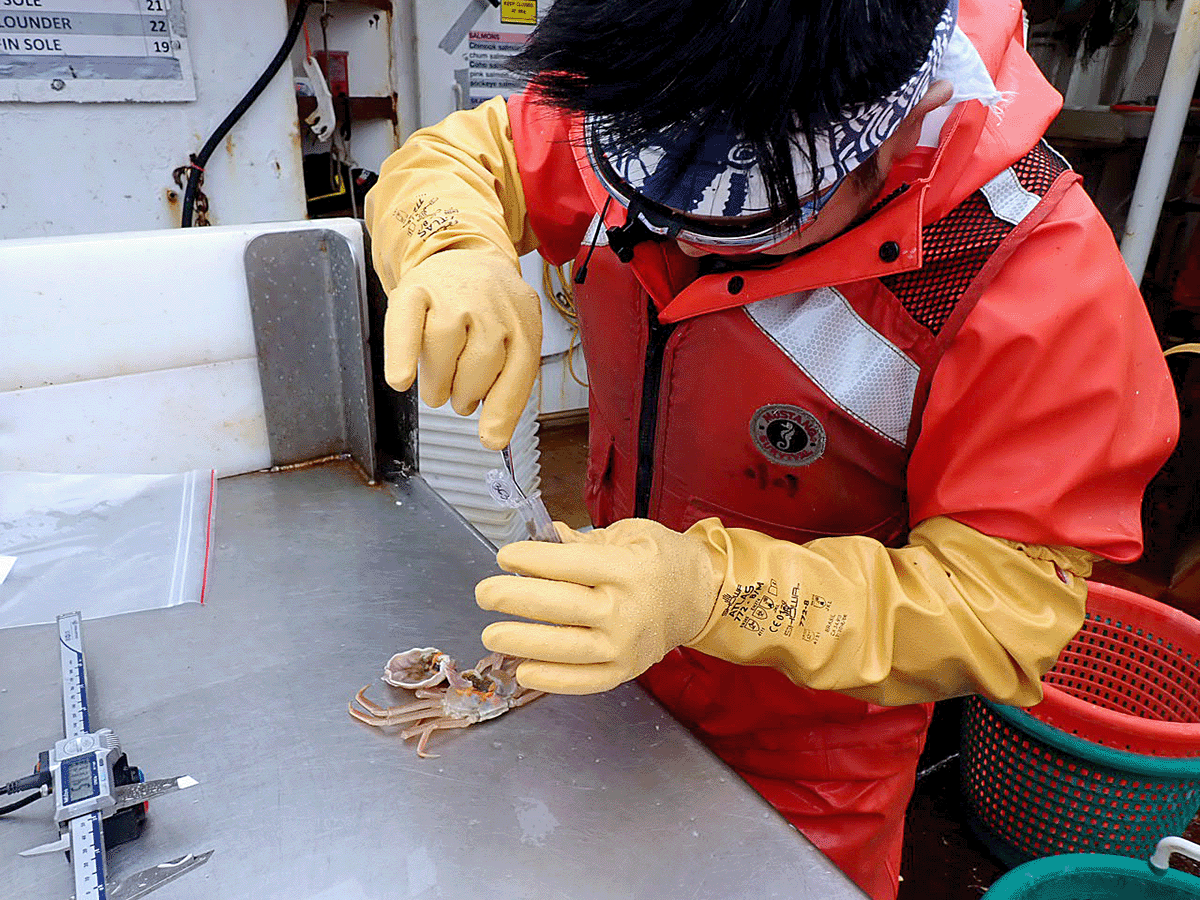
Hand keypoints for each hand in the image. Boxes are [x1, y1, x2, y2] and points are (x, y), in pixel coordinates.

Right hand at [384, 248, 540, 449]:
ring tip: (438, 388)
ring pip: (444, 346)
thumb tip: (493, 438)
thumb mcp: (512, 339)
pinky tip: (400, 380)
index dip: (502, 410)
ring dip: (438, 382)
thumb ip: (508, 386)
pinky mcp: (416, 289)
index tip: (491, 439)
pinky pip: (406, 324)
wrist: (462, 255)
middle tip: (460, 399)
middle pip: (480, 362)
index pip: (518, 370)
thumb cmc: (488, 309)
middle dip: (467, 393)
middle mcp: (491, 303)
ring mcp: (453, 293)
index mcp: (522, 319)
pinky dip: (401, 355)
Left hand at [476, 519, 724, 693]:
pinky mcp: (626, 669)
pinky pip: (585, 680)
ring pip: (566, 648)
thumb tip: (544, 537)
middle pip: (561, 606)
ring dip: (524, 642)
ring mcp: (626, 645)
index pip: (570, 564)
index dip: (532, 560)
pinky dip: (553, 680)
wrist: (702, 596)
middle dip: (515, 599)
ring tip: (491, 635)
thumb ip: (584, 540)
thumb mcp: (629, 534)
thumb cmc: (660, 559)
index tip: (505, 557)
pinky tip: (523, 671)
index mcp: (627, 568)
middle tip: (484, 593)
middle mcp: (626, 609)